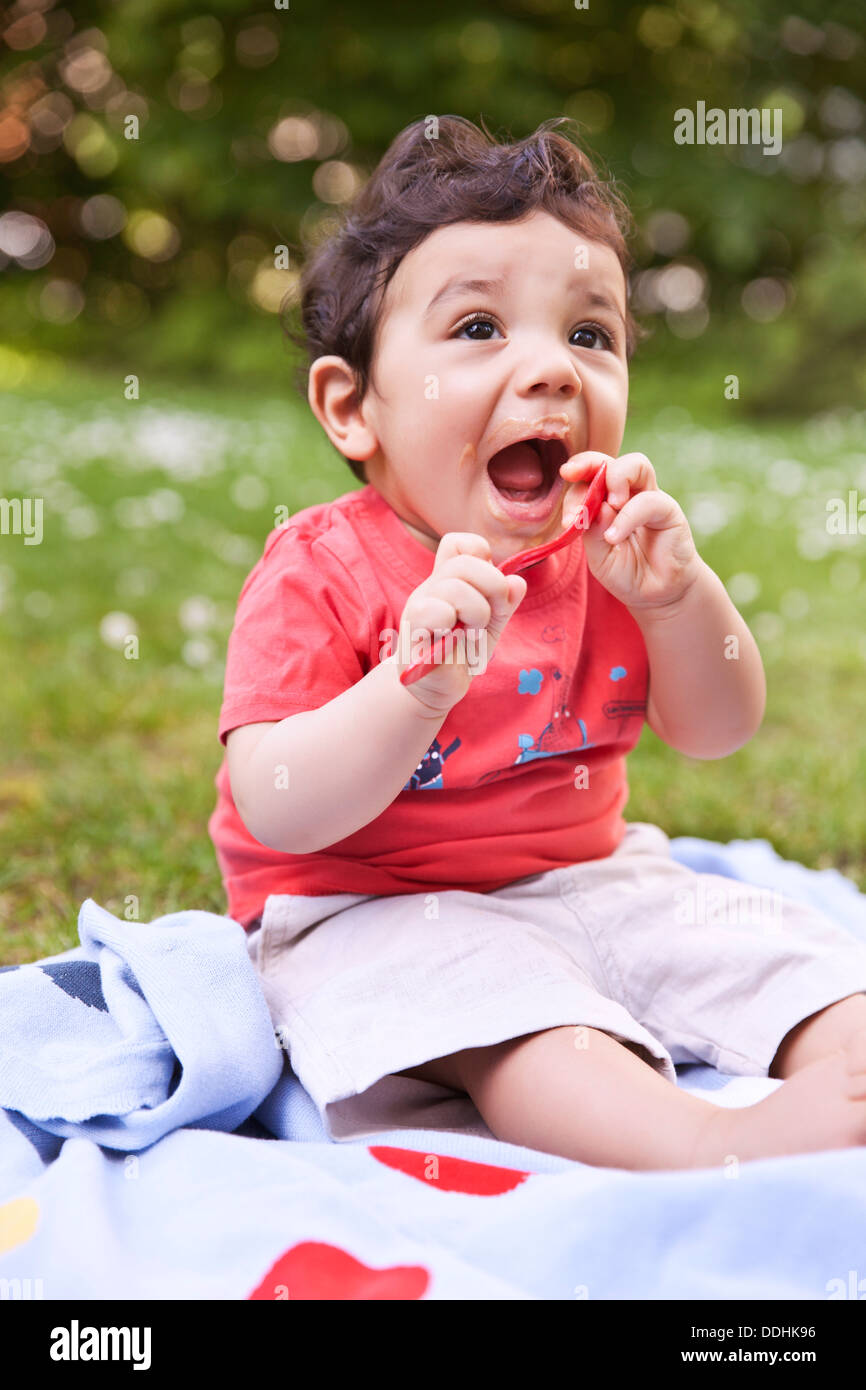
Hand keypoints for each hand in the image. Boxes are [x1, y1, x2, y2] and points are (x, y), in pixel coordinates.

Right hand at [396, 532, 526, 715]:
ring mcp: (420, 606)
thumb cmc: (461, 654)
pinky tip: (453, 640)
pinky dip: (452, 624)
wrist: (436, 688)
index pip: (459, 544)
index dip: (482, 556)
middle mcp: (432, 587)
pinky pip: (434, 611)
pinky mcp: (414, 630)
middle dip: (492, 586)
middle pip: (464, 562)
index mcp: (450, 580)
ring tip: (472, 632)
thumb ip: (504, 603)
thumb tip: (517, 581)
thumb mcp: (490, 625)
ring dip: (477, 611)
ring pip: (455, 587)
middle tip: (493, 614)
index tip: (493, 588)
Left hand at [560, 451, 701, 611]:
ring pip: (636, 465)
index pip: (587, 479)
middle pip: (609, 461)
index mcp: (605, 501)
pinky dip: (627, 517)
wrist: (657, 595)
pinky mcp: (668, 511)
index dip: (573, 488)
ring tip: (608, 505)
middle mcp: (628, 494)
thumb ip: (593, 532)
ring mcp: (648, 499)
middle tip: (571, 474)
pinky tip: (614, 537)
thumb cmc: (626, 573)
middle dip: (587, 462)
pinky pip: (647, 502)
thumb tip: (593, 506)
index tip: (567, 516)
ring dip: (615, 477)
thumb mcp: (599, 557)